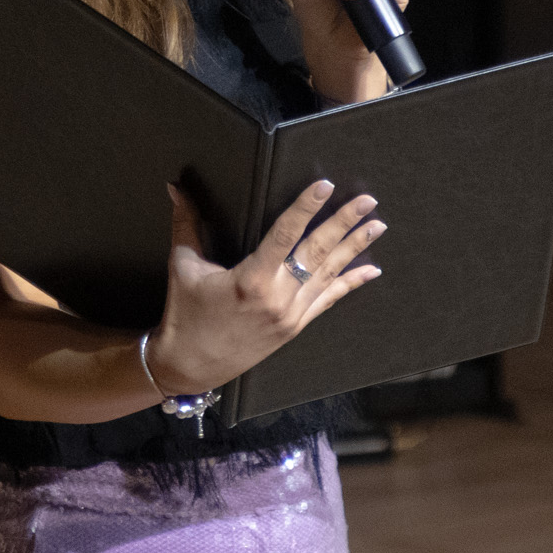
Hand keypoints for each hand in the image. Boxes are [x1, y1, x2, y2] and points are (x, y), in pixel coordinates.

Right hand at [145, 180, 385, 394]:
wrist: (190, 366)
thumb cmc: (185, 314)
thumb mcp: (184, 265)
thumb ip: (186, 223)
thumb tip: (175, 186)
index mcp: (251, 279)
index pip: (285, 234)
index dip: (305, 207)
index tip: (325, 186)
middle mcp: (277, 297)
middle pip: (317, 252)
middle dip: (344, 223)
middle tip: (367, 200)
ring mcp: (290, 315)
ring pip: (329, 274)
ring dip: (354, 248)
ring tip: (377, 225)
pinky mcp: (295, 327)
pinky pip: (328, 300)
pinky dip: (350, 283)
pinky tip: (371, 270)